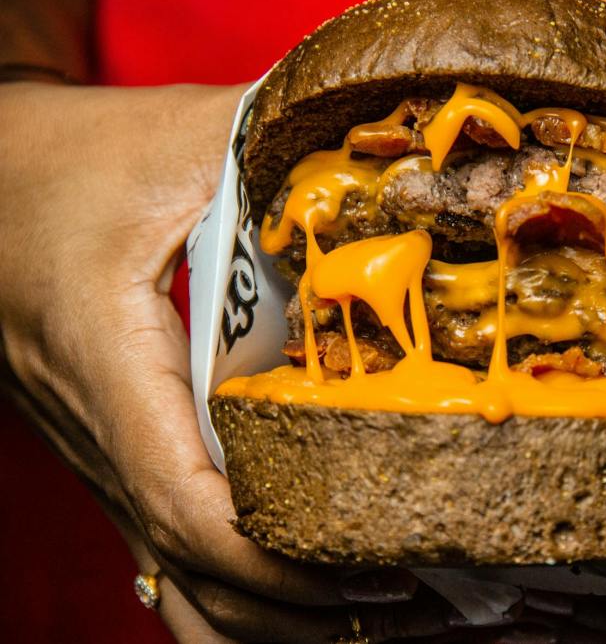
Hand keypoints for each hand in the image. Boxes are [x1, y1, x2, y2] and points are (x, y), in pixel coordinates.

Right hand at [0, 82, 453, 641]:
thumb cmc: (66, 161)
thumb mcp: (174, 138)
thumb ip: (275, 144)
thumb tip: (387, 147)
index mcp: (112, 364)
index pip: (186, 504)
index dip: (277, 559)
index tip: (372, 567)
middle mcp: (104, 432)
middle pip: (192, 568)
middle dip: (300, 606)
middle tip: (410, 596)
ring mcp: (107, 453)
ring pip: (175, 580)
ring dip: (270, 615)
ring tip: (375, 611)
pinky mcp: (121, 449)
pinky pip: (168, 550)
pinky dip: (233, 591)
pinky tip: (301, 595)